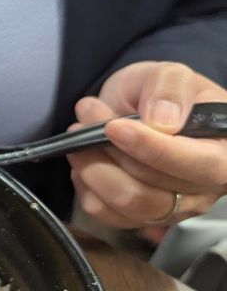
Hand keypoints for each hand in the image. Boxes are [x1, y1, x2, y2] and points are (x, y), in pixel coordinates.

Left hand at [67, 61, 226, 238]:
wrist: (139, 107)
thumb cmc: (161, 93)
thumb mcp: (168, 74)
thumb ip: (169, 88)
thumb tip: (162, 122)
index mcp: (225, 152)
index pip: (198, 165)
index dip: (153, 150)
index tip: (114, 127)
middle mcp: (205, 189)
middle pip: (154, 190)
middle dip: (109, 151)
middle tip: (87, 113)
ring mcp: (173, 208)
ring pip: (127, 204)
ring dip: (92, 168)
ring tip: (78, 133)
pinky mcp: (140, 217)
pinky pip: (105, 213)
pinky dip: (86, 185)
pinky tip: (87, 159)